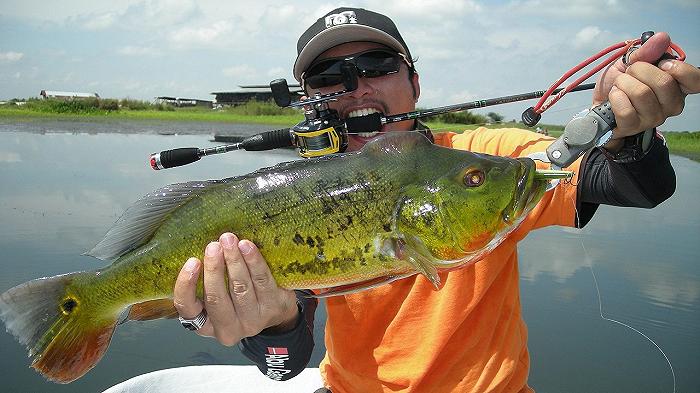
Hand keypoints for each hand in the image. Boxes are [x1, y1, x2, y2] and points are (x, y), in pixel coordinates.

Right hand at [173, 233, 298, 344]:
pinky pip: (261, 281)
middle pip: (216, 298)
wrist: (275, 310)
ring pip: (240, 288)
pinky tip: (247, 247)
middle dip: (214, 269)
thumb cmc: (237, 298)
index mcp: (205, 325)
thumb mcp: (217, 296)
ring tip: (229, 241)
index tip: (192, 261)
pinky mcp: (273, 308)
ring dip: (234, 261)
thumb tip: (202, 249)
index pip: (187, 308)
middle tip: (213, 246)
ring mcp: (252, 321)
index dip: (186, 285)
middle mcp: (228, 329)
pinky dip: (253, 262)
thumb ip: (205, 280)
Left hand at [592, 32, 699, 148]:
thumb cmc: (619, 83)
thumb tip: (662, 37)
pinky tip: (614, 97)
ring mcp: (654, 118)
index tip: (660, 63)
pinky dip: (615, 97)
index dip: (678, 69)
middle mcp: (671, 104)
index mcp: (677, 86)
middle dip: (638, 70)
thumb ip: (646, 51)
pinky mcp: (634, 127)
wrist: (599, 103)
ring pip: (641, 93)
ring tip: (619, 86)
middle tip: (629, 73)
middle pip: (663, 82)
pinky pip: (625, 109)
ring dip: (623, 83)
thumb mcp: (630, 62)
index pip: (696, 80)